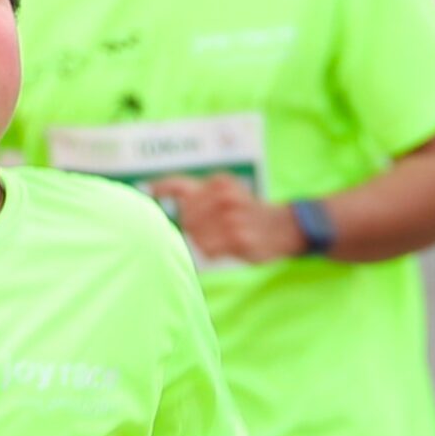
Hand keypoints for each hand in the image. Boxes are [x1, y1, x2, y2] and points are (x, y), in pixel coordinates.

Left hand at [150, 173, 306, 264]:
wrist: (286, 226)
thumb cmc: (249, 214)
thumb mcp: (227, 193)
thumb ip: (197, 194)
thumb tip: (157, 191)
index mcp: (219, 183)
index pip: (180, 185)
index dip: (161, 188)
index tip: (148, 190)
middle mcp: (223, 196)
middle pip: (185, 218)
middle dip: (192, 227)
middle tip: (213, 229)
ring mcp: (231, 217)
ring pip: (194, 236)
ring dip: (203, 241)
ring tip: (223, 237)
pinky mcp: (238, 238)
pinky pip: (208, 250)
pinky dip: (213, 252)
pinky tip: (228, 246)